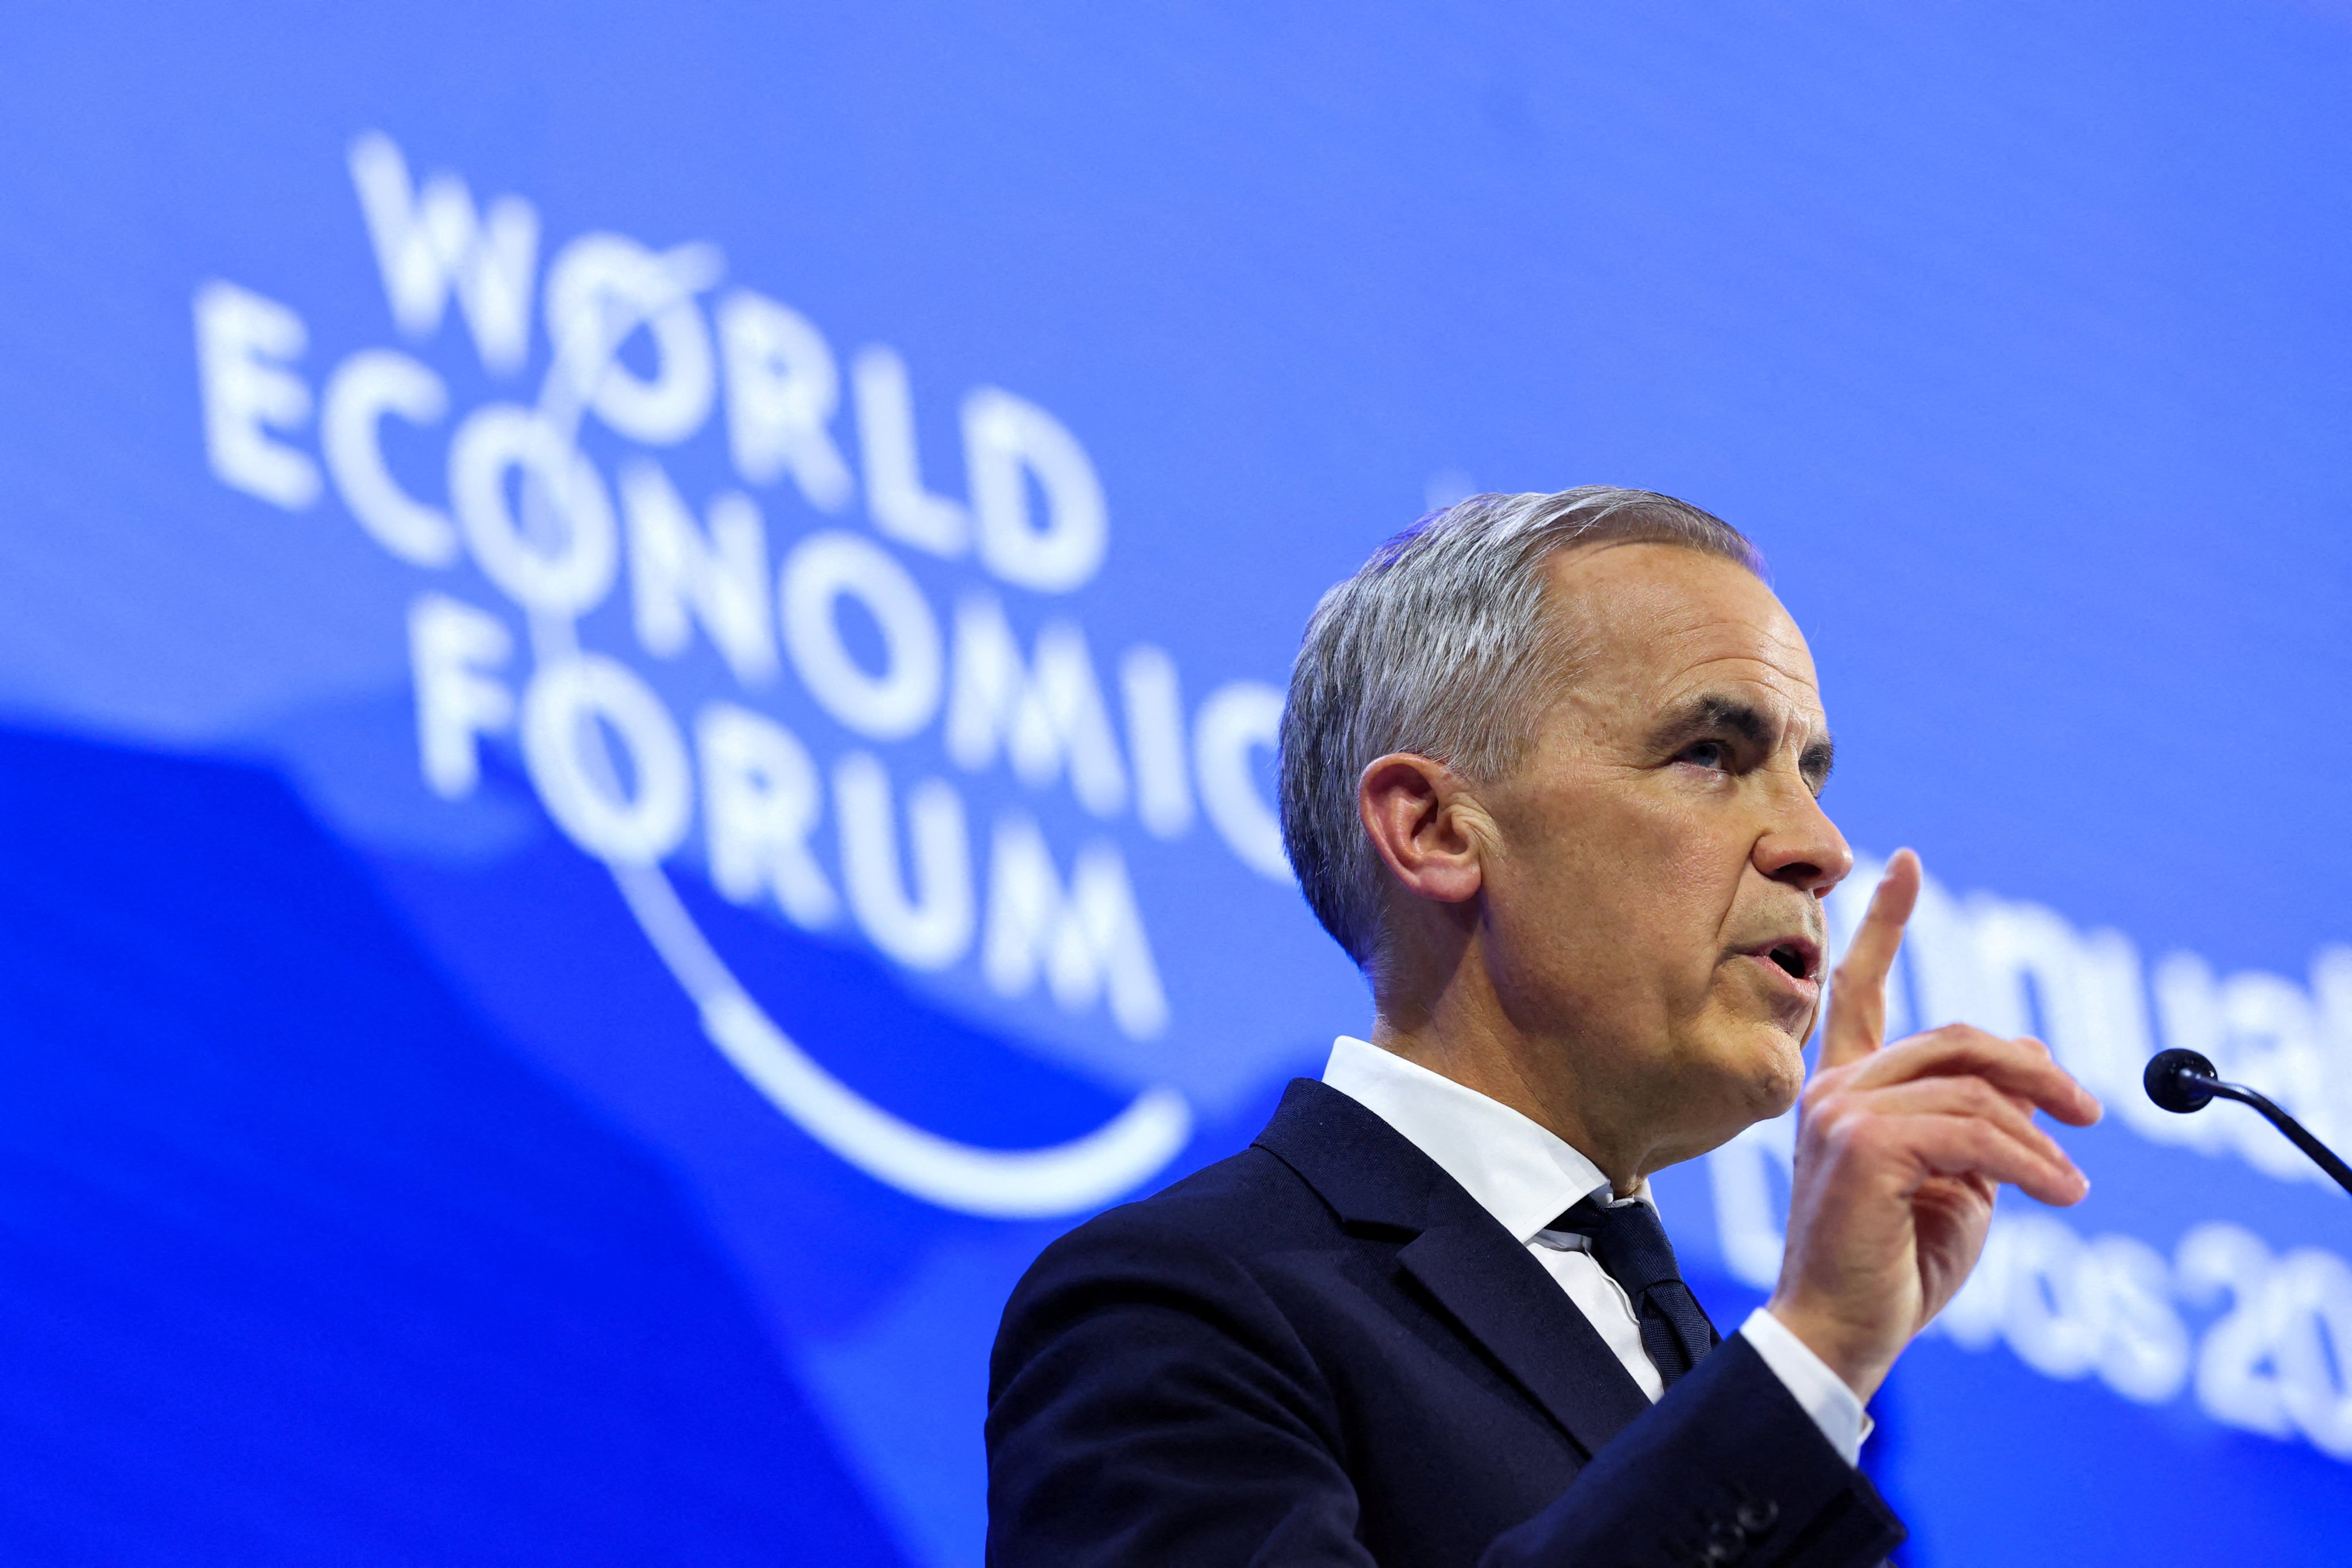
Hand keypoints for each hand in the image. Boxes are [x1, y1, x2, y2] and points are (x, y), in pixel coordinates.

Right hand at [1765, 850, 2102, 1402]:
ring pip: (1973, 1091)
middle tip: (2090, 1111)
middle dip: (2034, 1069)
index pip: (1860, 988)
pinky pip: (1972, 1133)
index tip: (1906, 863)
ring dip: (2041, 1139)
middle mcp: (1834, 1089)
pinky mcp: (1863, 1143)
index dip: (1885, 923)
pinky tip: (2060, 1194)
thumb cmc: (1894, 1266)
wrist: (1845, 1332)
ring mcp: (1840, 1112)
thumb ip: (1979, 1122)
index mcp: (1845, 1090)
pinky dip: (2030, 1163)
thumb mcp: (1956, 1180)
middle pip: (1956, 1039)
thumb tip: (2030, 1063)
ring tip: (2074, 1184)